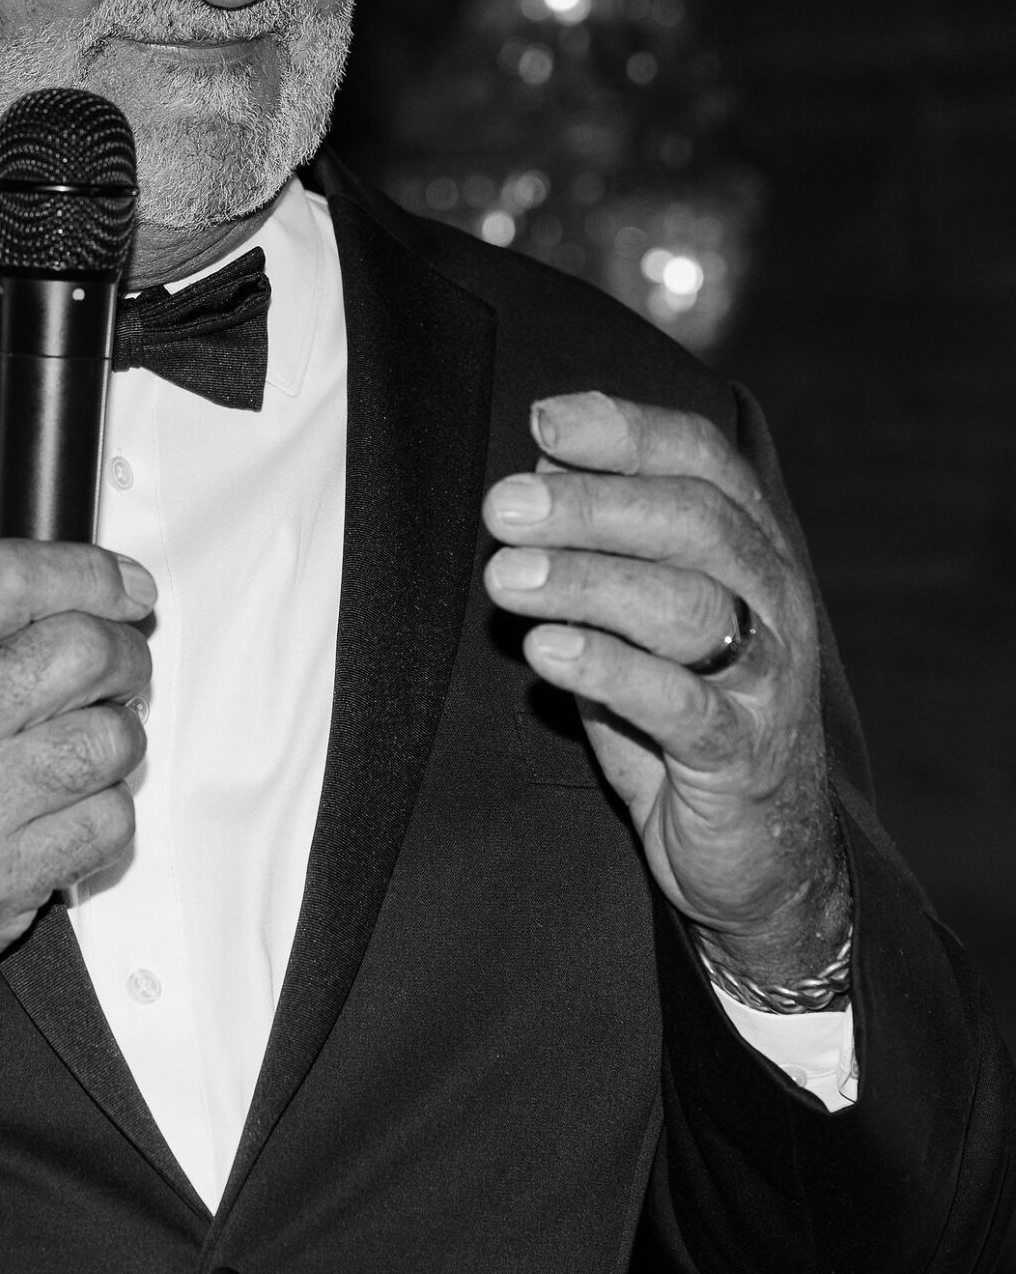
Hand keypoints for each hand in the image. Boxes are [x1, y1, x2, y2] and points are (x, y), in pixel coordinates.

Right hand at [0, 522, 154, 1063]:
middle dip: (122, 648)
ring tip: (81, 740)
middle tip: (114, 662)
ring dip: (118, 734)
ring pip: (112, 740)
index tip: (121, 581)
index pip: (10, 578)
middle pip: (81, 650)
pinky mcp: (8, 878)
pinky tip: (65, 807)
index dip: (87, 568)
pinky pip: (111, 822)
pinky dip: (108, 811)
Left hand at [481, 391, 848, 985]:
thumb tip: (534, 466)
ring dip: (587, 581)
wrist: (757, 853)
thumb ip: (601, 548)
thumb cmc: (680, 713)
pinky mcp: (740, 756)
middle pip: (694, 523)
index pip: (703, 462)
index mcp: (750, 550)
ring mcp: (765, 679)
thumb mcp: (638, 619)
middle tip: (502, 507)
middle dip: (591, 504)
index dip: (627, 432)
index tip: (544, 420)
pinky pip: (682, 705)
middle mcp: (772, 600)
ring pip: (688, 605)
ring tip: (505, 578)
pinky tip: (547, 653)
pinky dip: (610, 671)